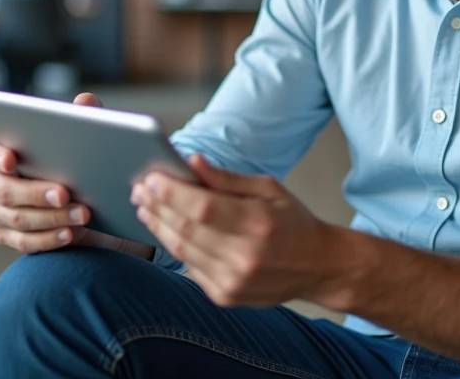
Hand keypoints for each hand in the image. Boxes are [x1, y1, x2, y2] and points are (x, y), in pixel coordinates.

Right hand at [0, 92, 153, 257]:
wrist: (82, 199)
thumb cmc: (72, 159)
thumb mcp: (80, 137)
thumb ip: (82, 117)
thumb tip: (86, 101)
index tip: (13, 159)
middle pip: (4, 190)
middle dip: (35, 193)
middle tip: (65, 193)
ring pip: (17, 218)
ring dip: (51, 217)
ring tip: (82, 213)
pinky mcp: (6, 235)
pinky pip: (24, 241)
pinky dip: (48, 239)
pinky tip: (70, 233)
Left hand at [131, 154, 342, 306]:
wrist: (319, 266)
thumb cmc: (294, 222)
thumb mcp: (268, 188)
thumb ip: (226, 179)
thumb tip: (192, 162)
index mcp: (258, 223)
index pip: (202, 207)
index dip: (171, 192)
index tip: (151, 178)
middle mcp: (244, 256)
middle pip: (186, 229)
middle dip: (157, 206)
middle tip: (140, 190)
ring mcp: (233, 281)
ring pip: (181, 251)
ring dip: (158, 226)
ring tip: (145, 208)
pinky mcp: (225, 296)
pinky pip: (189, 268)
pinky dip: (176, 247)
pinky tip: (167, 230)